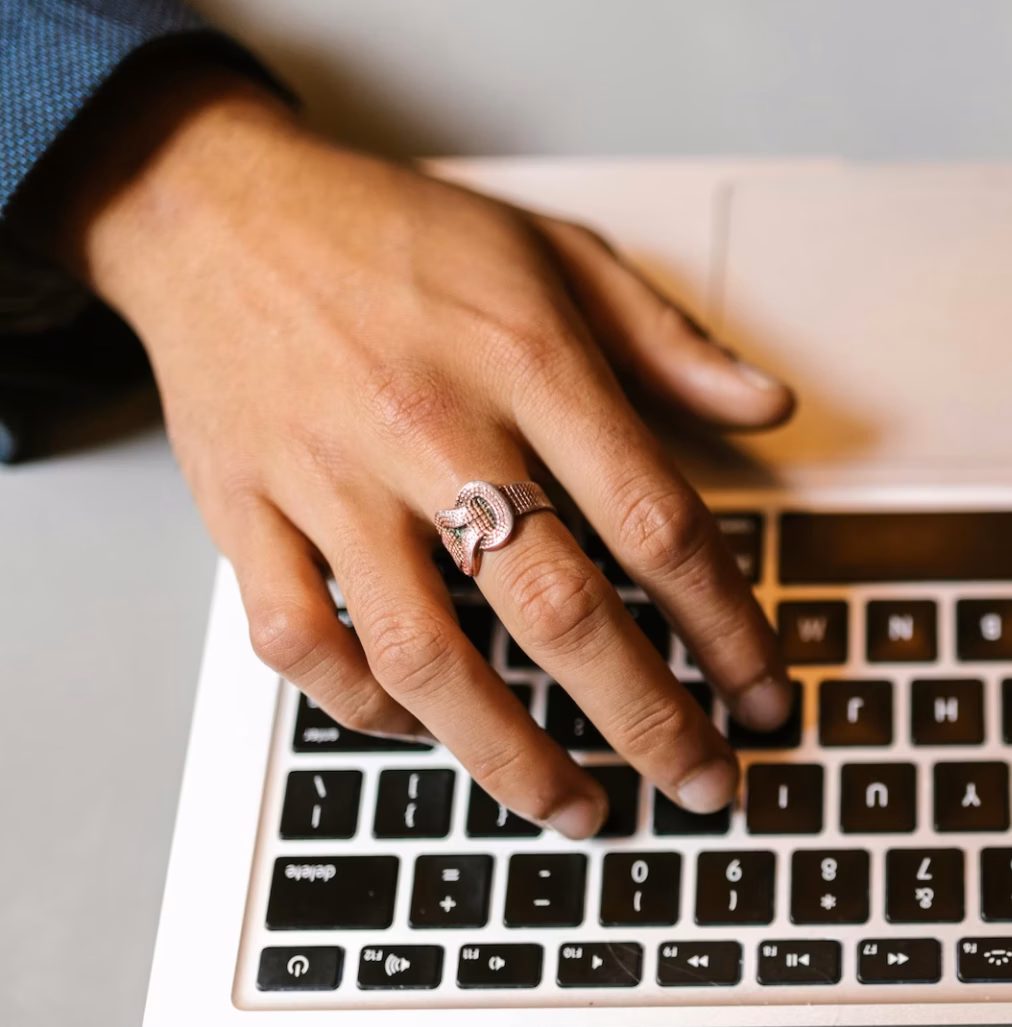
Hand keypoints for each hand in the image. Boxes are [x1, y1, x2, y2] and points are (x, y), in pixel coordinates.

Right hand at [51, 69, 794, 835]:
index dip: (727, 627)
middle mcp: (433, 429)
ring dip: (514, 756)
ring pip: (429, 656)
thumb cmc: (394, 234)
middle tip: (704, 782)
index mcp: (528, 363)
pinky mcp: (245, 513)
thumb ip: (668, 342)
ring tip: (581, 808)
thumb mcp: (557, 252)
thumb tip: (770, 408)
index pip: (658, 524)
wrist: (215, 206)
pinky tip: (425, 730)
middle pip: (562, 613)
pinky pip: (301, 644)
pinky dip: (364, 708)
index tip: (761, 693)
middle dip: (650, 720)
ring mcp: (330, 480)